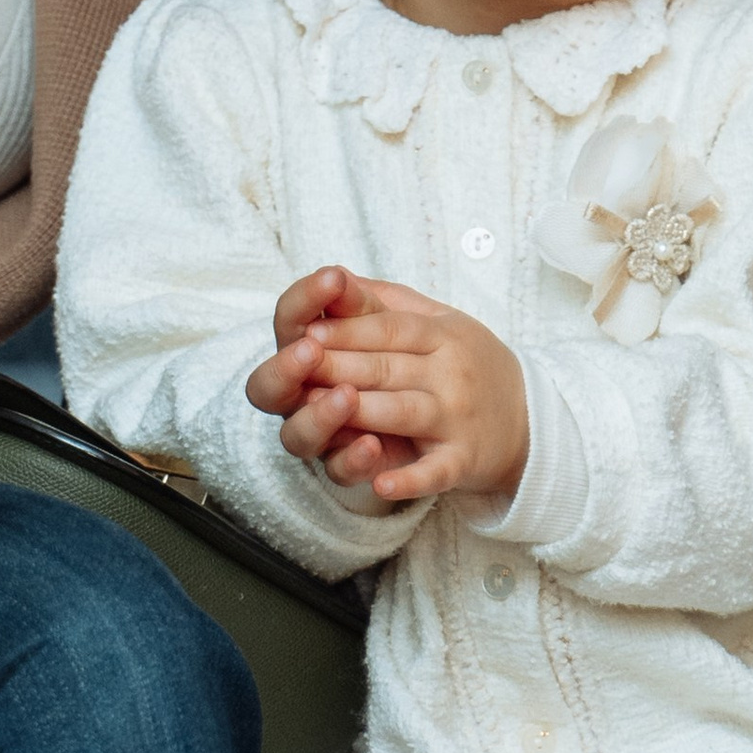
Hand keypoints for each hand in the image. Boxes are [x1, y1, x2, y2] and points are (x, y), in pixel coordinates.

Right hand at [248, 266, 423, 490]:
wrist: (482, 415)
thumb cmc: (418, 359)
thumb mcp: (397, 323)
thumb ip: (363, 303)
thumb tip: (338, 275)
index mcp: (310, 355)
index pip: (286, 325)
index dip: (301, 304)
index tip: (331, 282)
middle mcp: (307, 400)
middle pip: (270, 391)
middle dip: (289, 369)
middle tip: (312, 350)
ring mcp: (332, 439)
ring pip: (300, 439)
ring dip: (320, 417)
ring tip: (347, 397)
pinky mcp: (367, 471)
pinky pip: (350, 477)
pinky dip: (359, 467)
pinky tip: (375, 458)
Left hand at [250, 265, 528, 500]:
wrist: (531, 418)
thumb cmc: (468, 363)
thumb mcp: (440, 321)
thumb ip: (386, 303)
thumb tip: (335, 278)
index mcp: (441, 336)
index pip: (387, 328)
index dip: (347, 329)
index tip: (308, 332)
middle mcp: (450, 374)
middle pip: (385, 368)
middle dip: (338, 366)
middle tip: (299, 364)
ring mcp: (455, 420)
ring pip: (401, 413)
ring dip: (364, 412)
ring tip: (327, 407)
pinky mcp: (461, 462)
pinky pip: (434, 472)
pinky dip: (409, 480)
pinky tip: (381, 484)